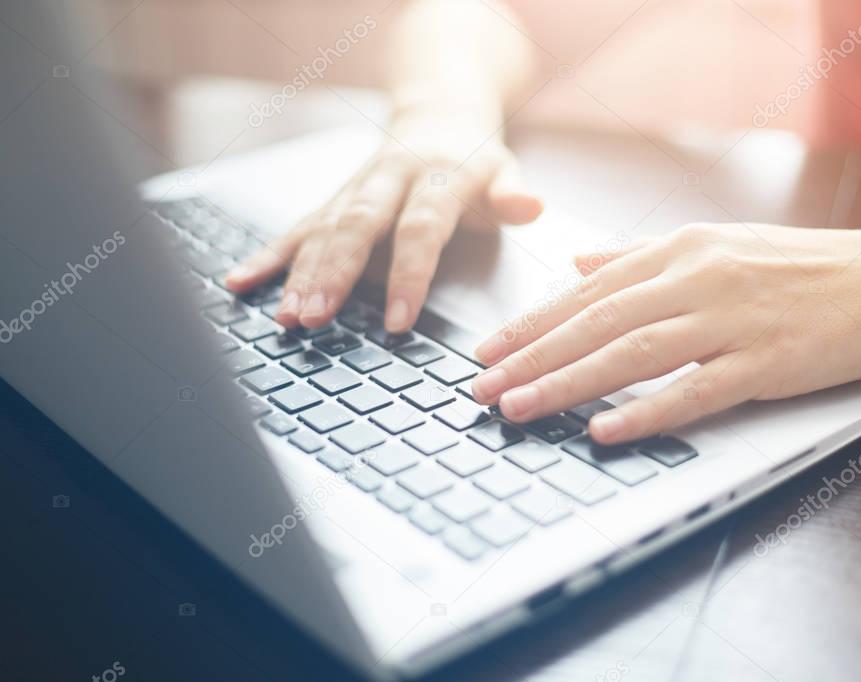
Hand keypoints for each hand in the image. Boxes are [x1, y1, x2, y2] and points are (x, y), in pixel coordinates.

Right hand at [224, 115, 542, 330]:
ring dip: (299, 273)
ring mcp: (356, 188)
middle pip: (356, 226)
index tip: (398, 321)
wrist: (439, 115)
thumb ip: (511, 194)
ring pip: (322, 229)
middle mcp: (388, 179)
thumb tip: (529, 205)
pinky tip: (241, 281)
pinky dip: (268, 256)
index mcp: (435, 177)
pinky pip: (297, 226)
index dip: (409, 273)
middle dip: (334, 273)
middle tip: (315, 316)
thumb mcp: (503, 170)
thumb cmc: (475, 159)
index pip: (420, 228)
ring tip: (285, 316)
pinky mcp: (333, 198)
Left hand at [471, 222, 860, 443]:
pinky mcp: (767, 362)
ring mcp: (732, 320)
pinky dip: (647, 411)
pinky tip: (605, 430)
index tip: (488, 351)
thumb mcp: (718, 243)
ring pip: (631, 353)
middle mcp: (697, 279)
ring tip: (518, 409)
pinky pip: (696, 390)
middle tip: (480, 389)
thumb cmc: (803, 266)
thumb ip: (642, 256)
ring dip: (567, 383)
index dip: (531, 324)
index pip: (587, 292)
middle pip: (596, 322)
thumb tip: (579, 262)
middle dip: (530, 358)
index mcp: (681, 250)